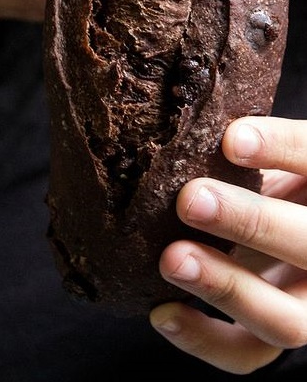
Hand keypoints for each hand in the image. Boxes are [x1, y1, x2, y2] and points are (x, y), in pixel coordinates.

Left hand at [150, 116, 306, 372]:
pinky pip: (248, 354)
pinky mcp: (274, 329)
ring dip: (226, 288)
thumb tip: (187, 94)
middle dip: (252, 223)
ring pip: (288, 320)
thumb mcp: (267, 147)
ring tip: (171, 258)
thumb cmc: (262, 170)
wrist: (275, 221)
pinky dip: (205, 341)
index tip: (232, 136)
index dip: (286, 149)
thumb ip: (245, 136)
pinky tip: (161, 312)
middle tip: (191, 198)